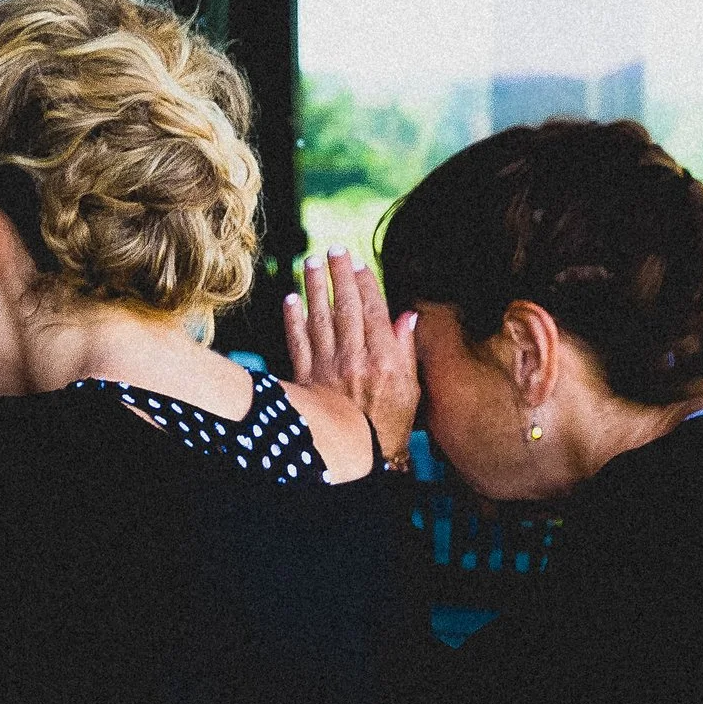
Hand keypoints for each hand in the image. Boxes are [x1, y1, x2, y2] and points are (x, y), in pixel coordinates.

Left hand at [283, 247, 418, 459]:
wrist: (354, 454)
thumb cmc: (390, 424)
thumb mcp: (411, 389)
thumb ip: (406, 349)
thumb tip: (407, 316)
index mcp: (383, 357)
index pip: (373, 310)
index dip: (365, 283)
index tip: (358, 262)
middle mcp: (354, 356)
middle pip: (346, 307)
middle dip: (339, 275)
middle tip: (333, 249)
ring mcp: (327, 365)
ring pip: (320, 318)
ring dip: (315, 287)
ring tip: (311, 263)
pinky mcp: (307, 377)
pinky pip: (298, 342)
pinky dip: (293, 319)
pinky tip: (291, 299)